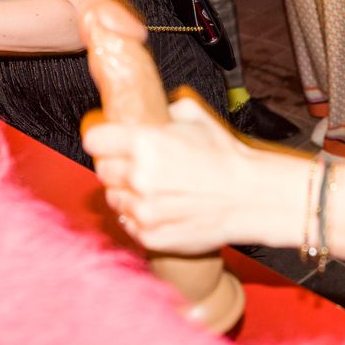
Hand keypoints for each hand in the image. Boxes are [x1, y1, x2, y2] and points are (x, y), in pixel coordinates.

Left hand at [83, 94, 277, 253]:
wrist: (249, 197)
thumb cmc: (225, 157)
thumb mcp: (194, 117)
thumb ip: (163, 109)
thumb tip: (149, 108)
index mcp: (144, 143)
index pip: (94, 141)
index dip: (104, 140)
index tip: (110, 144)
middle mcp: (138, 177)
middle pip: (102, 170)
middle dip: (117, 167)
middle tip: (139, 168)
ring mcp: (142, 210)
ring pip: (114, 199)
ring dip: (128, 194)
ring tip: (155, 190)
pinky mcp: (149, 235)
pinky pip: (128, 224)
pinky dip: (140, 219)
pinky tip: (162, 209)